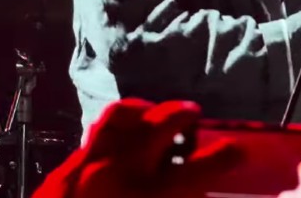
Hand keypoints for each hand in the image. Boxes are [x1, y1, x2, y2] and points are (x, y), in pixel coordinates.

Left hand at [32, 99, 242, 197]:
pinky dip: (114, 133)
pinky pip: (94, 137)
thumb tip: (195, 190)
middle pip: (163, 124)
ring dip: (145, 111)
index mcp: (154, 196)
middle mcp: (123, 174)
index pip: (205, 166)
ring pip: (121, 117)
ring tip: (156, 115)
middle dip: (184, 114)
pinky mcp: (63, 173)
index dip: (227, 155)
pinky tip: (121, 145)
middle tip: (194, 118)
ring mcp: (89, 168)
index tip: (237, 152)